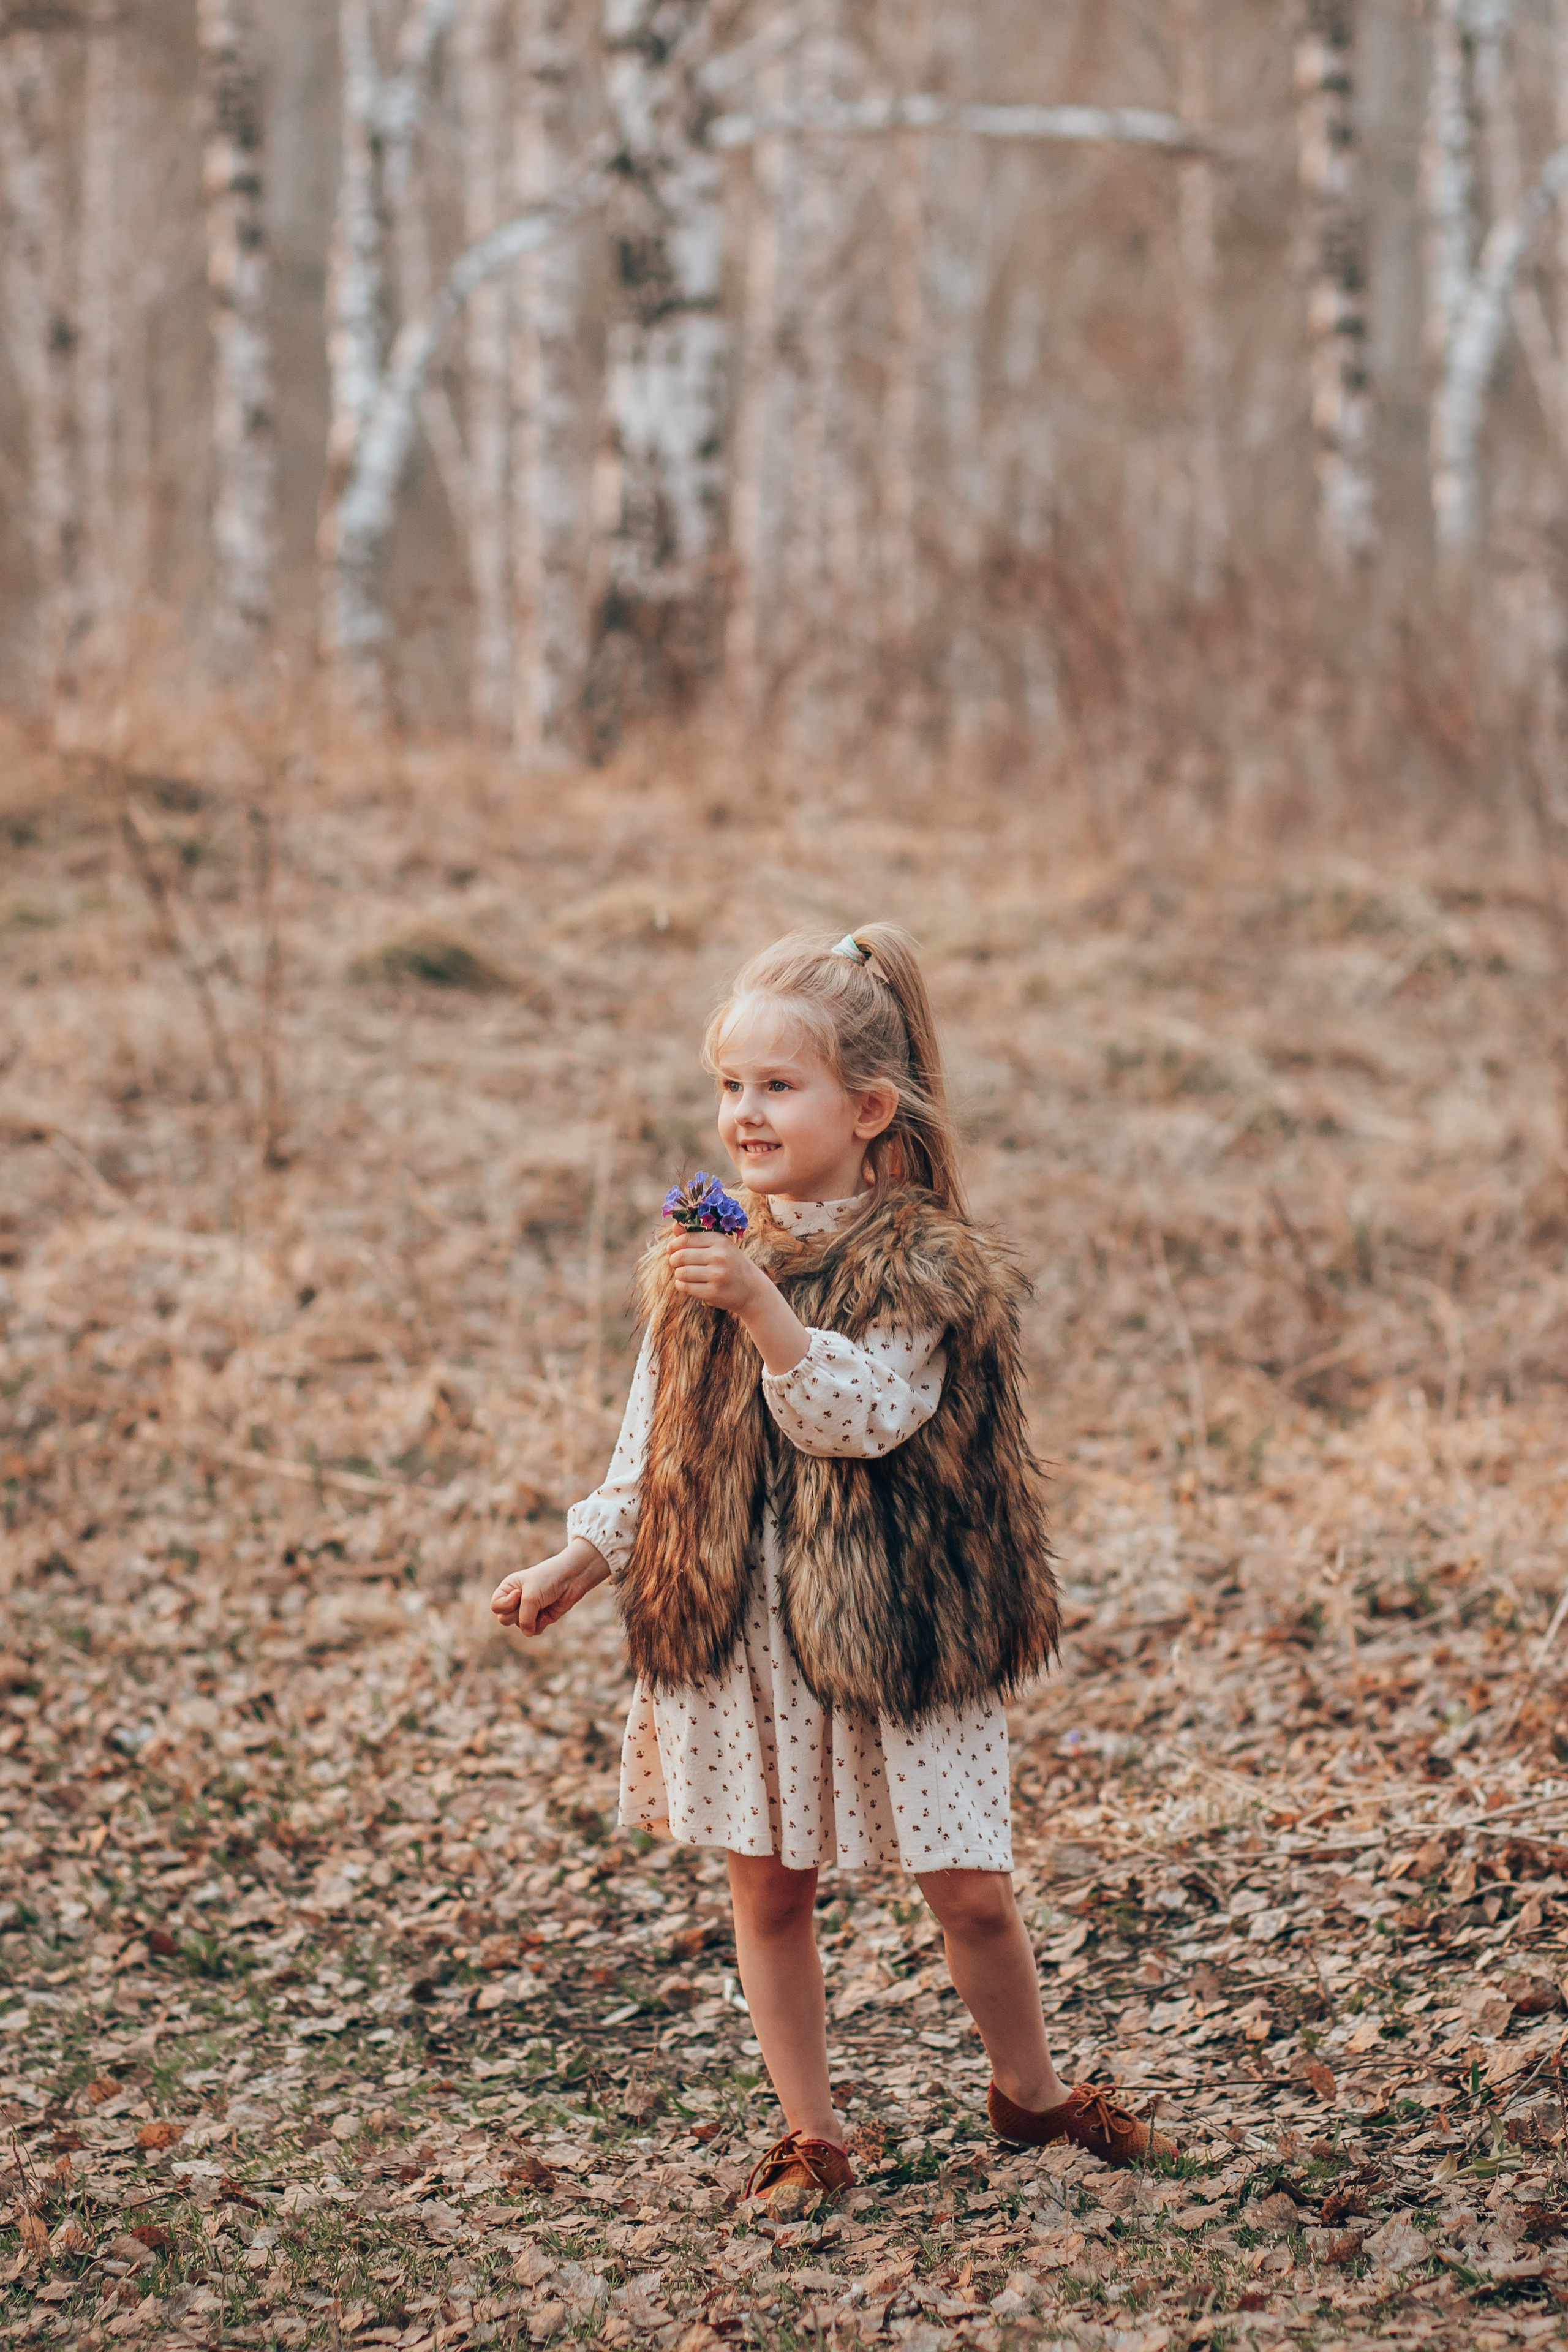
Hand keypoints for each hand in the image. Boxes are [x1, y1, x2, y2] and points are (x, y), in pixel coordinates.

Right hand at [490, 1537, 608, 1636]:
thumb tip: (527, 1633)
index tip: (519, 1593)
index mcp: (508, 1588)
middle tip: (531, 1601)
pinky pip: (533, 1630)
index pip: (495, 1606)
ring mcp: (529, 1610)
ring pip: (520, 1626)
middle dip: (518, 1614)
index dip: (506, 1604)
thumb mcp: (531, 1597)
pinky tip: (548, 1612)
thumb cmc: (548, 1579)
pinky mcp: (541, 1617)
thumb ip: (524, 1619)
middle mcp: (516, 1599)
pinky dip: (540, 1624)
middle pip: (505, 1619)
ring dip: (531, 1619)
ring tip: (542, 1604)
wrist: (572, 1577)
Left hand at [666, 1230, 767, 1312]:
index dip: (674, 1245)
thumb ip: (696, 1236)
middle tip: (677, 1263)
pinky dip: (681, 1285)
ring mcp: (717, 1276)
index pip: (686, 1239)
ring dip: (678, 1274)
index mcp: (720, 1241)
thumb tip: (674, 1226)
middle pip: (681, 1256)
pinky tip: (688, 1284)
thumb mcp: (719, 1246)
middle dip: (674, 1260)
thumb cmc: (731, 1264)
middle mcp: (719, 1257)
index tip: (672, 1250)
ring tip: (685, 1274)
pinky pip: (685, 1287)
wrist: (753, 1290)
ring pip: (681, 1273)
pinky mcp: (713, 1293)